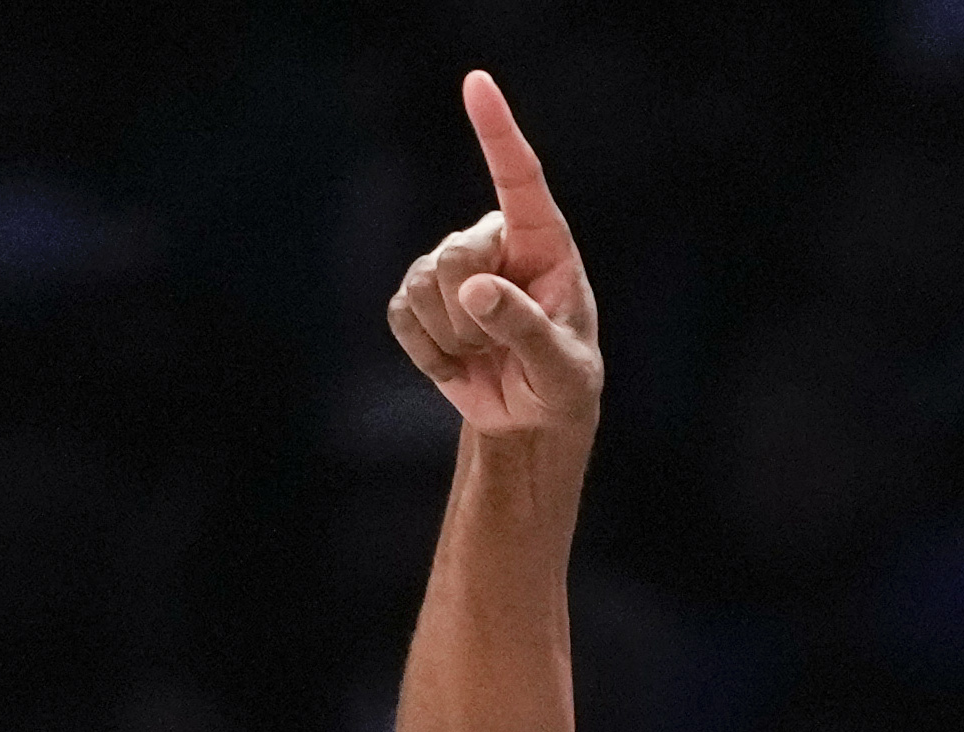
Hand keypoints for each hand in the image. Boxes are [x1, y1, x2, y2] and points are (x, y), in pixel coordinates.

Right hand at [387, 69, 600, 437]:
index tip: (476, 83)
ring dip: (452, 339)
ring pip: (422, 285)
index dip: (497, 130)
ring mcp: (451, 266)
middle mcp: (495, 241)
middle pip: (454, 254)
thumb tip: (474, 289)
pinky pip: (401, 316)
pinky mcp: (419, 299)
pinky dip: (427, 353)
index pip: (519, 177)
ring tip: (485, 356)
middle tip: (499, 348)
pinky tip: (456, 364)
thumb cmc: (562, 383)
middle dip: (468, 312)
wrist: (531, 418)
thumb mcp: (561, 367)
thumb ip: (526, 328)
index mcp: (544, 242)